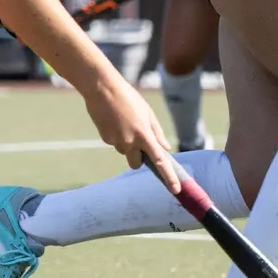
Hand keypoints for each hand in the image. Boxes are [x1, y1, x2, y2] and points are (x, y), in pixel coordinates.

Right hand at [84, 77, 178, 192]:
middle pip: (136, 163)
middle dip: (138, 157)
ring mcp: (116, 142)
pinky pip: (114, 142)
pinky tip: (113, 120)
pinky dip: (115, 135)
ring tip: (123, 121)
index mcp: (144, 134)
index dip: (169, 177)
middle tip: (137, 139)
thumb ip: (157, 132)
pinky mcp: (105, 138)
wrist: (102, 88)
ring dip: (126, 143)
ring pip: (124, 151)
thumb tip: (165, 148)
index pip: (159, 161)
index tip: (176, 189)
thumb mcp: (147, 112)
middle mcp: (130, 142)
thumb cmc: (128, 97)